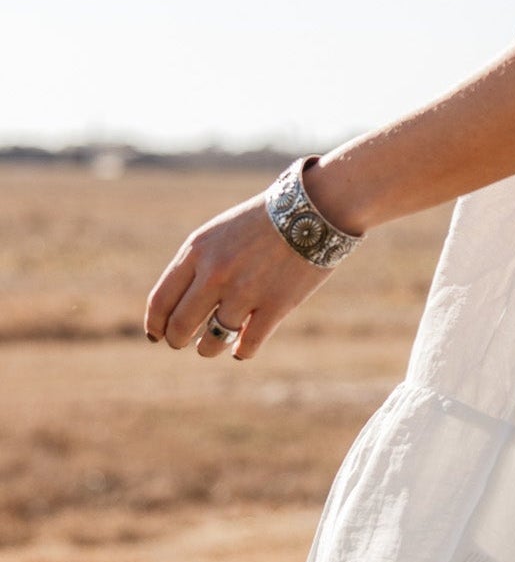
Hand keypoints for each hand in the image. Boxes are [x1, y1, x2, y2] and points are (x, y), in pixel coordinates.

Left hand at [144, 189, 334, 360]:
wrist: (313, 209)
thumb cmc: (263, 221)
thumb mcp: (220, 234)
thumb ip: (197, 265)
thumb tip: (180, 307)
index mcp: (197, 251)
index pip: (161, 300)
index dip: (154, 324)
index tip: (156, 334)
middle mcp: (216, 273)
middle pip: (181, 325)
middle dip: (177, 340)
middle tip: (182, 343)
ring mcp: (246, 291)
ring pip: (213, 341)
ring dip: (209, 348)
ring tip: (211, 347)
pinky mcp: (276, 306)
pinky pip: (248, 345)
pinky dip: (241, 352)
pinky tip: (241, 349)